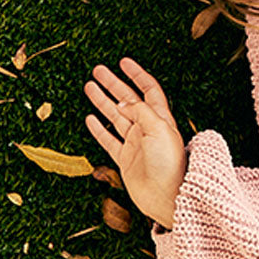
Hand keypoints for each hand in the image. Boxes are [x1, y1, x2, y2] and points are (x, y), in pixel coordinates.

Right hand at [83, 58, 186, 230]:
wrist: (167, 197)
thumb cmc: (169, 164)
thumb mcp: (159, 131)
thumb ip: (141, 114)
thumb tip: (123, 101)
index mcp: (161, 118)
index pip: (148, 89)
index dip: (137, 74)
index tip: (123, 61)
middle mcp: (148, 128)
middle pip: (128, 100)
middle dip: (114, 84)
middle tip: (97, 70)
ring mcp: (136, 143)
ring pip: (115, 117)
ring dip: (102, 101)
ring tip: (88, 86)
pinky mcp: (125, 159)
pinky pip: (108, 139)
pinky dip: (98, 129)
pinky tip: (89, 118)